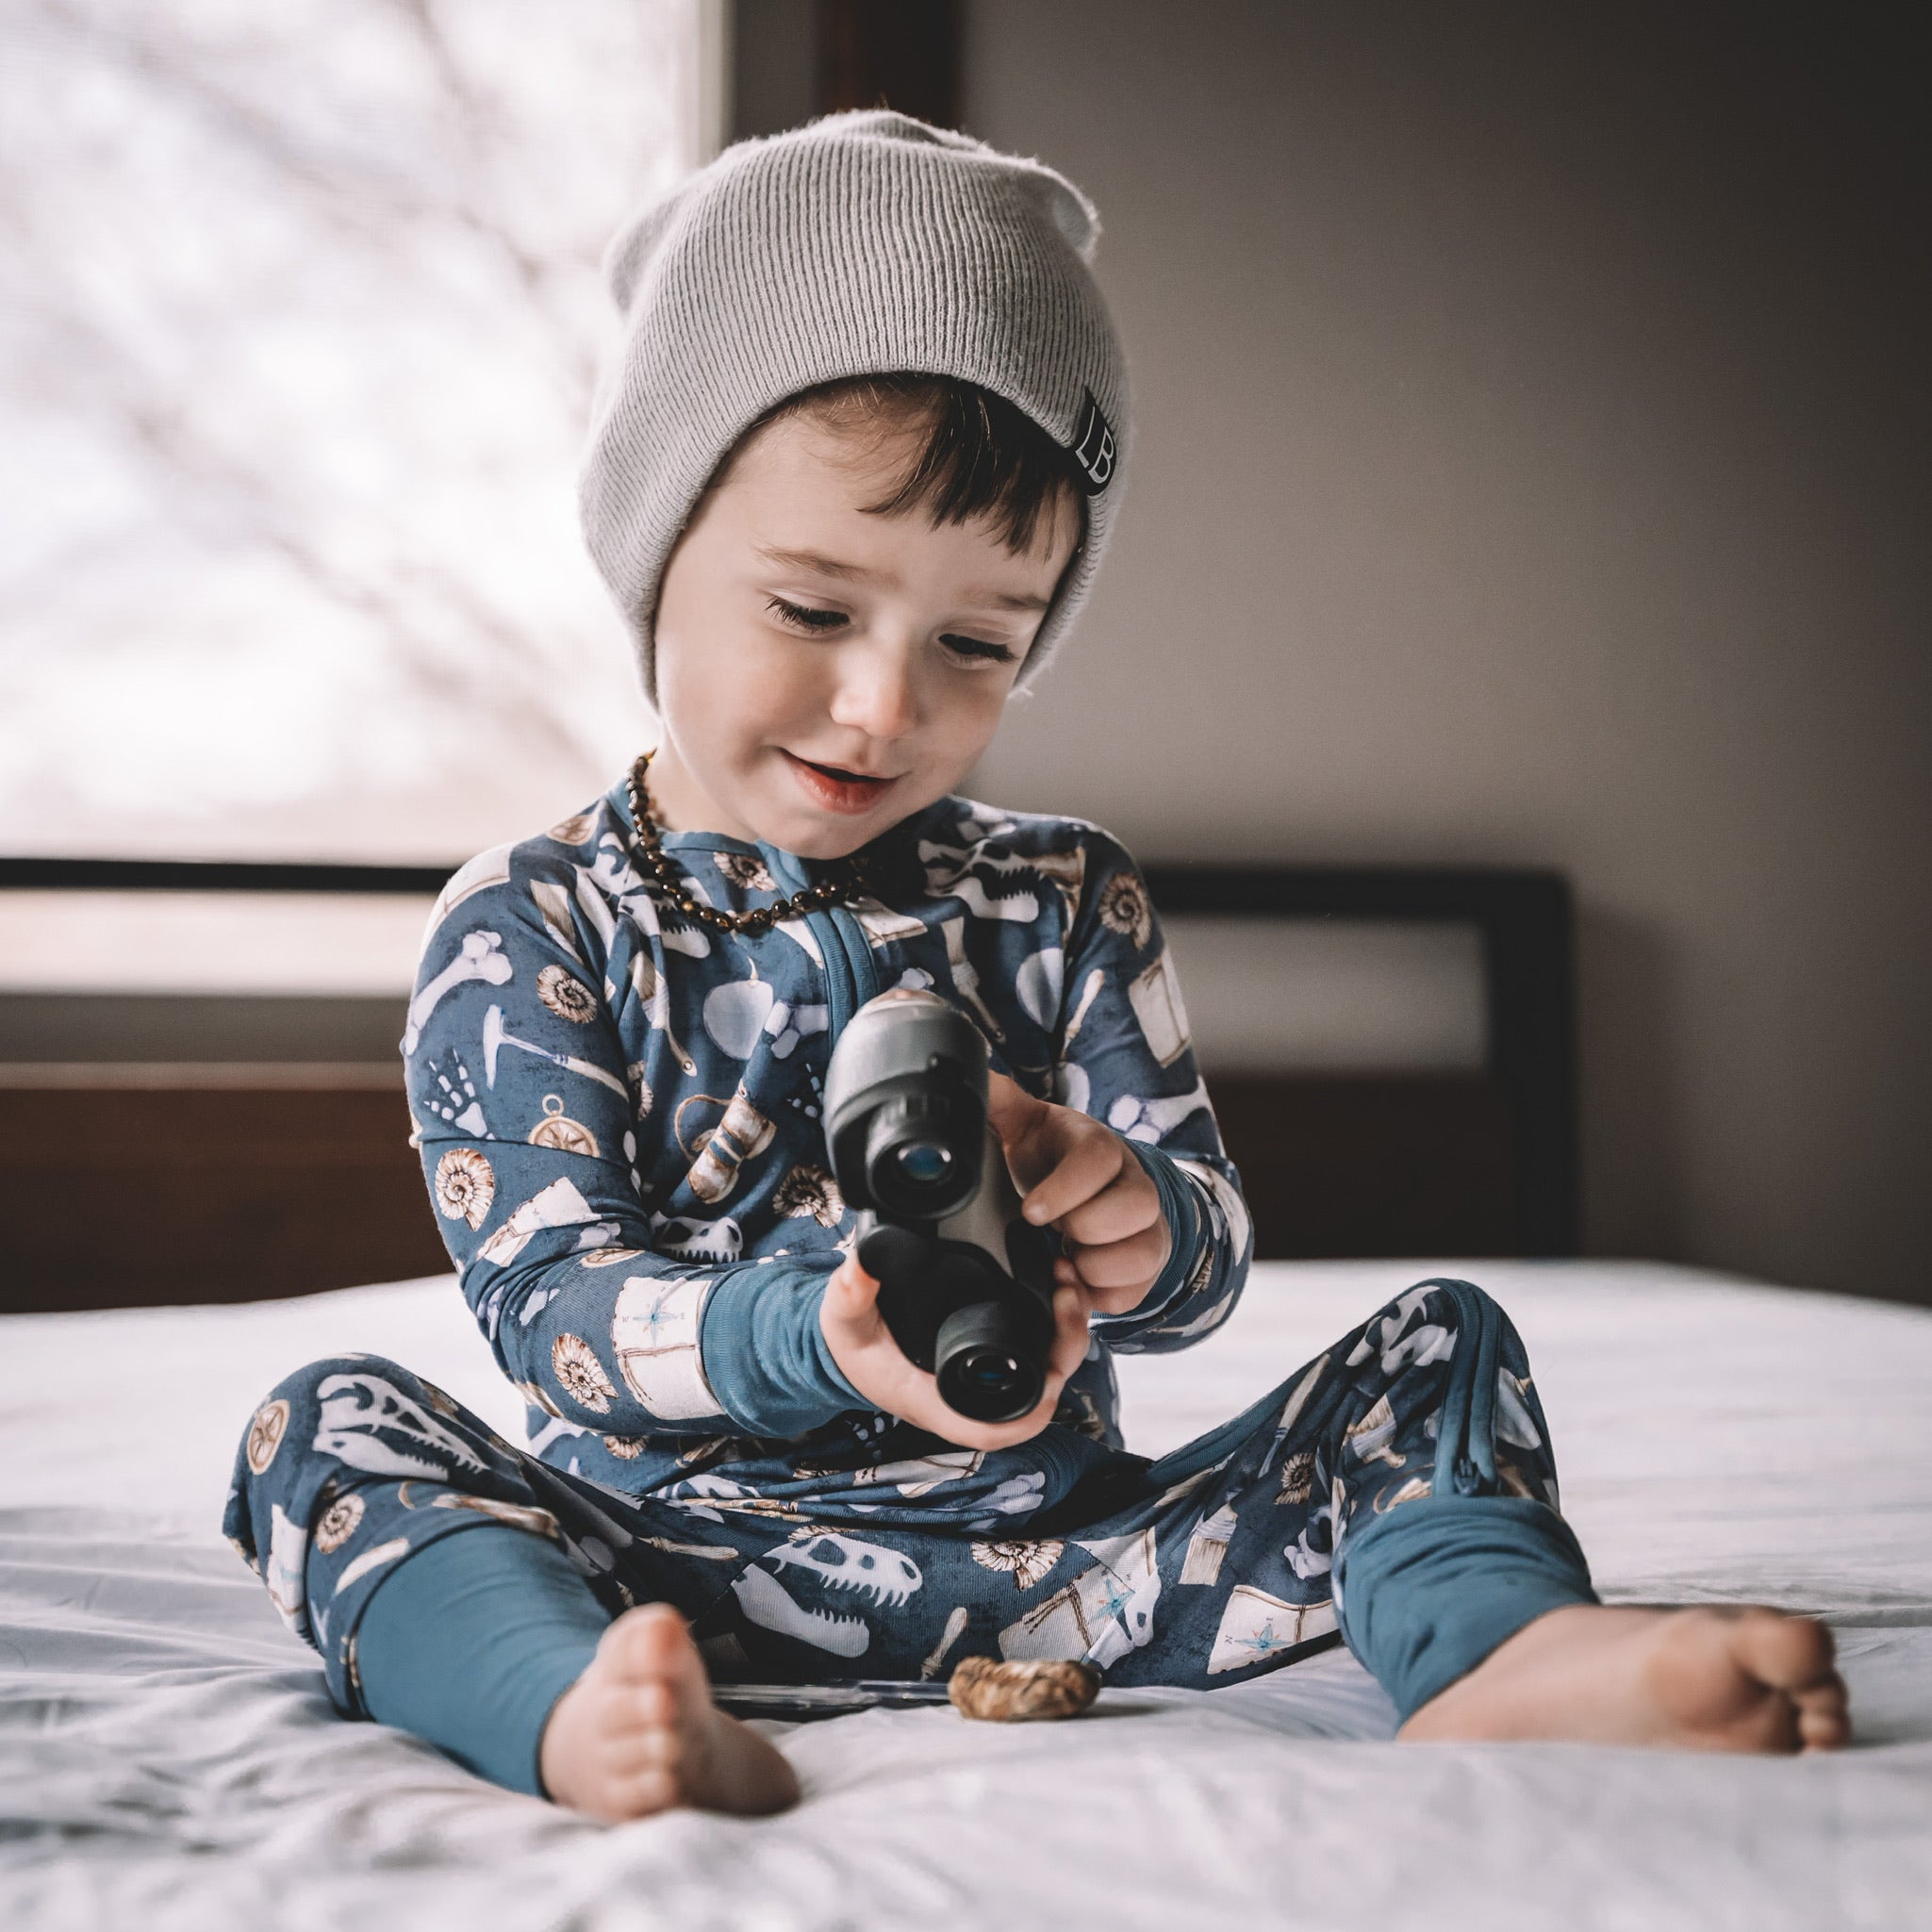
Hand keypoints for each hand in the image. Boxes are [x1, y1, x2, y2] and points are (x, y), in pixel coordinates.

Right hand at [819, 1250, 1093, 1449]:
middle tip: (1067, 1290)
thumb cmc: (853, 1347)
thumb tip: (860, 1266)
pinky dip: (1056, 1323)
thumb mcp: (845, 1322)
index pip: (998, 1428)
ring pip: (1048, 1368)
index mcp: (941, 1404)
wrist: (852, 1349)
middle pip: (1041, 1392)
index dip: (1036, 1409)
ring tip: (1066, 1278)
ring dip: (1067, 1329)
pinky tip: (1059, 1286)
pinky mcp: (996, 1361)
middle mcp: (973, 1401)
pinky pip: (1040, 1352)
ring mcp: (988, 1383)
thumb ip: (849, 1295)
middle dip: (1066, 1345)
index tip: (1055, 1369)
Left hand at [986, 1071, 1172, 1315]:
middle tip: (1054, 1234)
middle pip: (1139, 1203)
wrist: (1071, 1188)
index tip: (1029, 1212)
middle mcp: (1132, 1183)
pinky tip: (1074, 1284)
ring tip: (1063, 1262)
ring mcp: (1143, 1227)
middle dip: (1089, 1227)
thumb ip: (996, 1100)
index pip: (1099, 1158)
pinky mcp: (1141, 1268)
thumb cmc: (1045, 1155)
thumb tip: (969, 1073)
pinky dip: (1103, 1297)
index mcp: (1097, 1144)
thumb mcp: (1018, 1123)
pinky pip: (1138, 1292)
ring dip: (1098, 1267)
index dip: (1067, 1188)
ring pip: (1147, 1253)